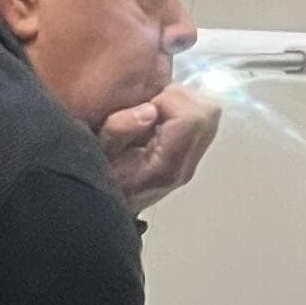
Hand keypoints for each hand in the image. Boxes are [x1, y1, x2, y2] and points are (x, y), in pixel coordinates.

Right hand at [100, 80, 222, 208]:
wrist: (111, 206)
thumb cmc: (102, 180)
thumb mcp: (97, 153)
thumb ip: (118, 130)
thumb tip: (150, 111)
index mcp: (167, 167)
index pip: (192, 119)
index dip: (168, 100)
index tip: (143, 106)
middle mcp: (187, 165)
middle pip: (207, 112)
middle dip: (177, 98)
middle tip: (149, 107)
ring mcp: (193, 160)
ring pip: (208, 112)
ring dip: (180, 102)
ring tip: (152, 113)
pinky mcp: (193, 153)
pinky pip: (202, 117)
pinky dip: (182, 108)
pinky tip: (159, 120)